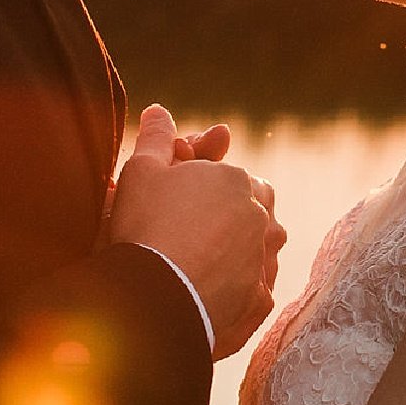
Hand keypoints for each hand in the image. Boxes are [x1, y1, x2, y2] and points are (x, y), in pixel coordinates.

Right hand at [110, 105, 285, 357]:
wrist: (154, 291)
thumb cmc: (146, 224)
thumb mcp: (142, 170)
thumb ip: (155, 138)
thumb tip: (158, 110)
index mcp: (235, 178)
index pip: (228, 176)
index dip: (203, 188)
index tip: (178, 205)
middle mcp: (259, 215)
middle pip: (250, 208)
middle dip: (231, 214)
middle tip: (194, 229)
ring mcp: (263, 256)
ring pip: (260, 246)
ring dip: (243, 248)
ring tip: (204, 259)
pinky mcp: (260, 294)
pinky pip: (257, 286)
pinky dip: (242, 285)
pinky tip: (216, 289)